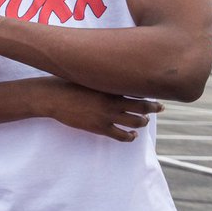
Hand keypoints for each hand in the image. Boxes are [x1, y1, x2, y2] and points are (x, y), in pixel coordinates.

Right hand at [37, 78, 163, 141]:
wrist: (51, 97)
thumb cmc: (66, 84)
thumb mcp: (86, 77)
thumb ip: (100, 78)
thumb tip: (109, 74)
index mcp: (109, 87)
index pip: (137, 90)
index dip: (148, 93)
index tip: (155, 93)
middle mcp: (112, 101)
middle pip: (142, 107)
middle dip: (153, 108)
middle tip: (160, 107)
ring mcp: (106, 116)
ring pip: (135, 122)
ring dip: (142, 122)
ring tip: (144, 121)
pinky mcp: (99, 128)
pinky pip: (121, 135)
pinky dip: (130, 136)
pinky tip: (132, 135)